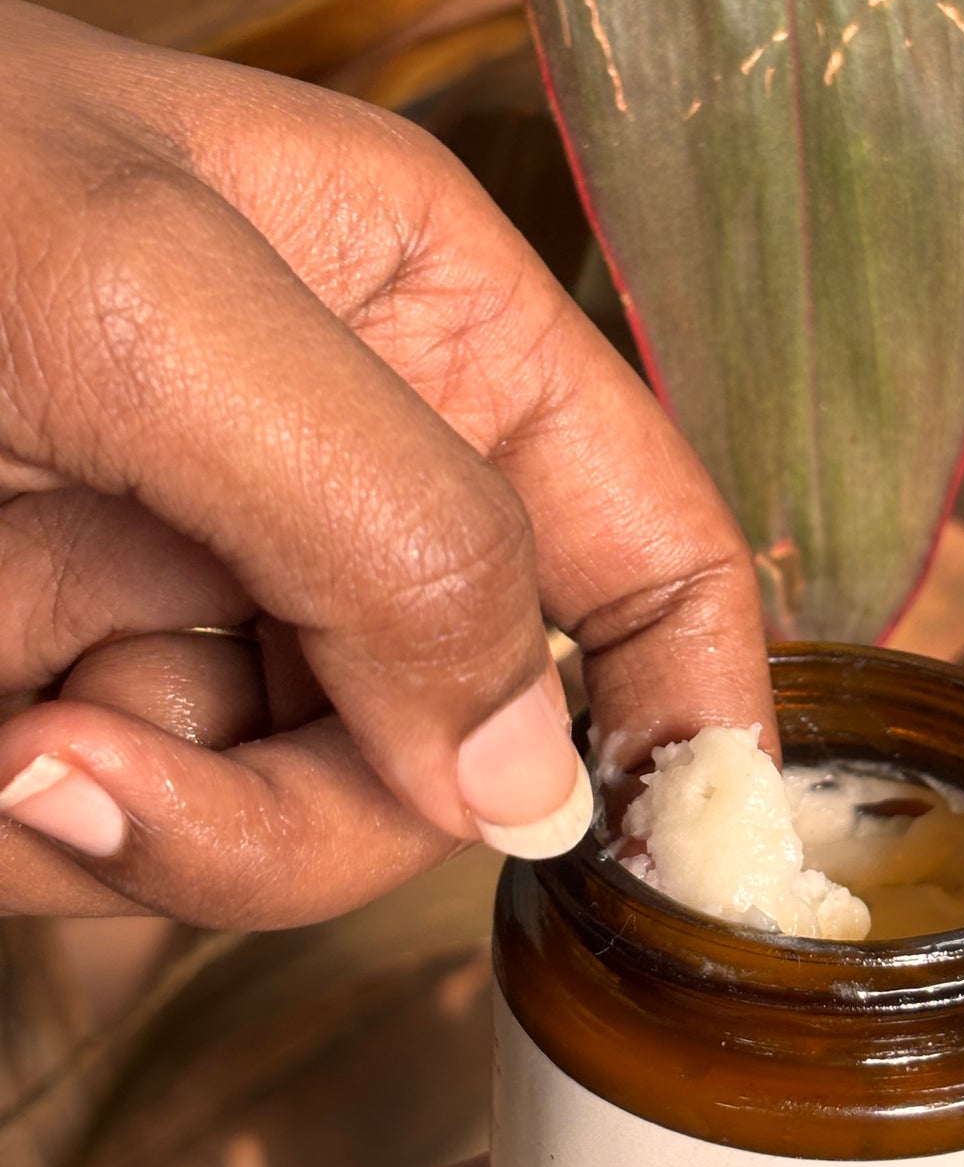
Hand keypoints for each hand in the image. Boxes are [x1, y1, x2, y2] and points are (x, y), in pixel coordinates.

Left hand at [0, 0, 773, 925]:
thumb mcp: (148, 307)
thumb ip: (392, 525)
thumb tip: (528, 773)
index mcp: (425, 325)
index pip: (654, 543)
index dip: (691, 701)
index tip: (669, 858)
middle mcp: (347, 470)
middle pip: (469, 736)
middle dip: (323, 791)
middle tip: (129, 752)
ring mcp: (215, 590)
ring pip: (304, 814)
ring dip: (159, 814)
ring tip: (3, 709)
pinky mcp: (89, 677)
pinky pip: (144, 836)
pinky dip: (51, 820)